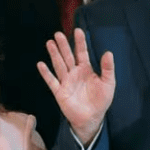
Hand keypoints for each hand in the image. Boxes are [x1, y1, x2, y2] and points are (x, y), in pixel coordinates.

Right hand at [37, 29, 114, 144]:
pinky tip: (41, 64)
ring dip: (54, 54)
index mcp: (86, 69)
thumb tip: (108, 52)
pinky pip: (51, 81)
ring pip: (59, 65)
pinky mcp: (59, 92)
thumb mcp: (108, 83)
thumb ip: (107, 68)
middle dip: (63, 45)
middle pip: (68, 56)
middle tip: (58, 34)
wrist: (92, 118)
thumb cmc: (101, 100)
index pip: (82, 52)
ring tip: (50, 43)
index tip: (78, 30)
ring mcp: (66, 81)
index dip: (80, 42)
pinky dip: (46, 73)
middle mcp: (74, 73)